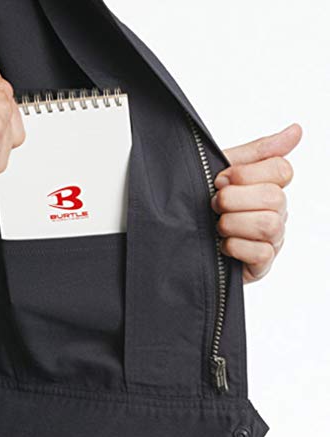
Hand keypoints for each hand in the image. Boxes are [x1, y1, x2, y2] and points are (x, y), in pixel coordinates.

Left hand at [212, 124, 301, 282]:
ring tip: (217, 226)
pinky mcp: (262, 264)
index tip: (220, 180)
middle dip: (233, 199)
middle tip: (214, 205)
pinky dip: (234, 247)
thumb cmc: (204, 205)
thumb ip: (256, 153)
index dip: (245, 173)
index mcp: (268, 187)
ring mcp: (272, 239)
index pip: (281, 169)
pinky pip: (261, 253)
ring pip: (269, 224)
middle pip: (273, 197)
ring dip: (232, 223)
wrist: (182, 238)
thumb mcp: (222, 172)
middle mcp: (276, 212)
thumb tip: (296, 130)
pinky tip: (222, 245)